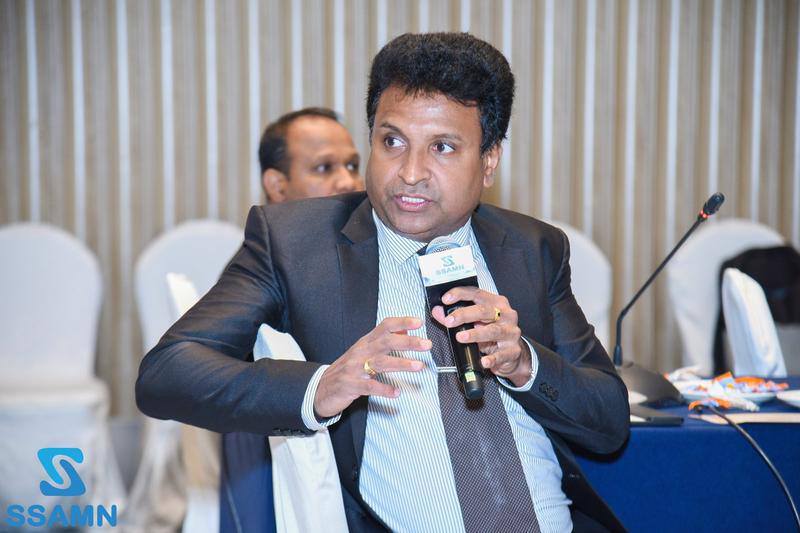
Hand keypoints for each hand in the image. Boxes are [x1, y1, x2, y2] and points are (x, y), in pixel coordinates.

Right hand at [313, 317, 429, 417]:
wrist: (320, 388)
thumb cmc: (347, 369)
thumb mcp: (364, 351)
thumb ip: (383, 340)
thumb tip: (405, 330)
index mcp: (365, 342)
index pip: (384, 326)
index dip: (401, 322)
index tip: (419, 322)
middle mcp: (361, 352)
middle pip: (385, 342)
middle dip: (407, 342)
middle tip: (427, 344)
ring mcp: (354, 368)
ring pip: (379, 362)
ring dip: (400, 363)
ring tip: (418, 366)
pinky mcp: (350, 385)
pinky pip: (369, 387)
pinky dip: (383, 389)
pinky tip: (396, 393)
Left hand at [432, 287, 531, 386]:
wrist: (512, 355)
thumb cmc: (492, 334)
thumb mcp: (474, 323)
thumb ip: (456, 317)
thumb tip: (438, 311)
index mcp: (496, 303)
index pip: (477, 293)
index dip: (460, 294)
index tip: (446, 299)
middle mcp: (506, 315)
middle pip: (484, 311)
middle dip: (464, 315)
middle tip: (449, 321)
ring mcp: (511, 332)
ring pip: (493, 331)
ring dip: (475, 334)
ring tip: (461, 337)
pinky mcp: (513, 351)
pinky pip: (502, 354)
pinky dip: (492, 358)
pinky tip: (483, 361)